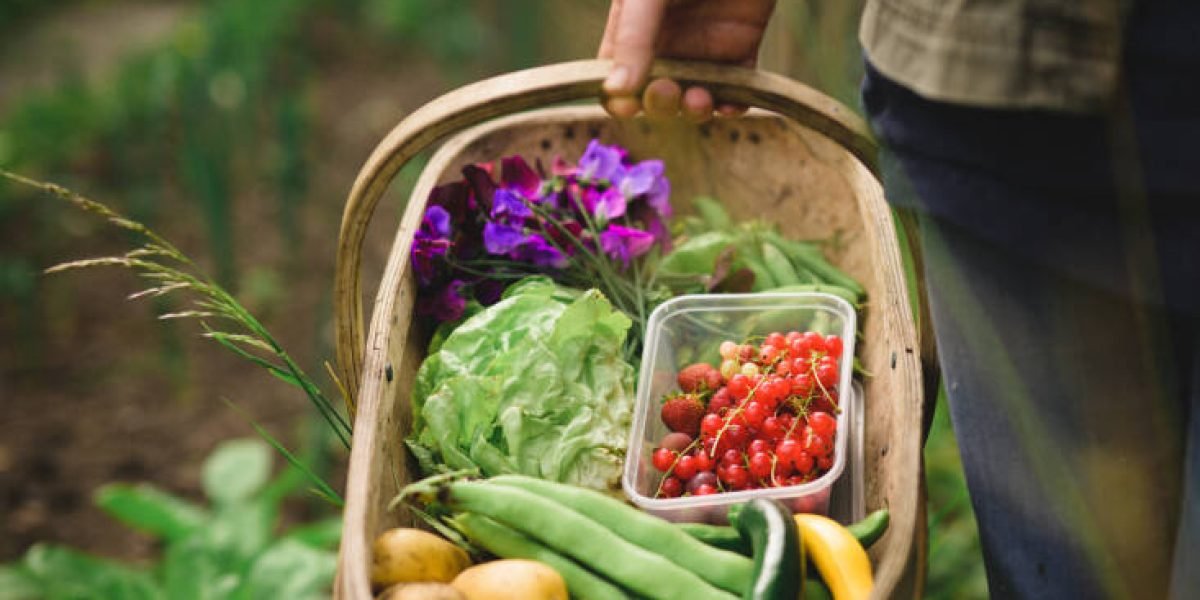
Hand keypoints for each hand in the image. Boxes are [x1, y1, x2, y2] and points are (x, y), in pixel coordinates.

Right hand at [598, 0, 775, 120]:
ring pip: (692, 99)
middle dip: (659, 104)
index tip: (629, 102)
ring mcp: (703, 50)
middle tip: (669, 90)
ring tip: (701, 100)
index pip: (617, 79)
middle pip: (653, 97)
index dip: (620, 99)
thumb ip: (633, 37)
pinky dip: (731, 106)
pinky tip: (728, 104)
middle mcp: (665, 45)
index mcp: (633, 30)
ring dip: (694, 111)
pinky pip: (735, 92)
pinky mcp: (741, 51)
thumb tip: (616, 92)